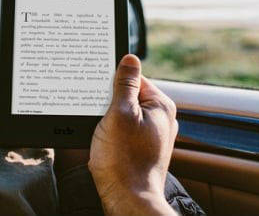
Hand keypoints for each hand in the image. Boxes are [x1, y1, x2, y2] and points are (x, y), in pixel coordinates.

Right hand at [89, 54, 178, 215]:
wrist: (128, 201)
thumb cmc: (124, 161)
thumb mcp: (120, 114)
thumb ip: (125, 84)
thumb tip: (130, 59)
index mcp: (161, 105)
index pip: (133, 78)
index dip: (112, 82)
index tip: (98, 89)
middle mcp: (161, 119)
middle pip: (128, 96)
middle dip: (109, 102)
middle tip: (99, 114)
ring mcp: (152, 135)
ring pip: (124, 114)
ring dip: (108, 119)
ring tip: (102, 132)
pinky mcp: (142, 149)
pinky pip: (124, 130)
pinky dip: (111, 133)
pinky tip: (104, 142)